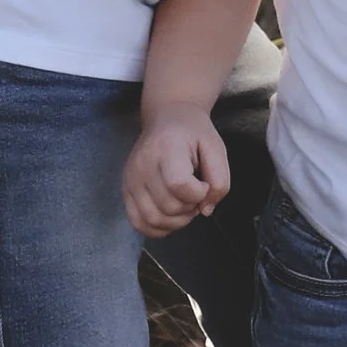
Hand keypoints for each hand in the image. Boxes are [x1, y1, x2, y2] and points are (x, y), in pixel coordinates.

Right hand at [124, 111, 229, 237]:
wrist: (167, 118)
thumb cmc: (194, 134)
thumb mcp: (217, 149)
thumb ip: (220, 181)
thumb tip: (205, 210)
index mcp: (167, 147)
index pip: (179, 185)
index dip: (199, 193)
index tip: (204, 183)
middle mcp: (143, 163)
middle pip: (168, 207)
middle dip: (190, 208)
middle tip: (196, 193)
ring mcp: (131, 178)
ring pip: (152, 220)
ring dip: (176, 221)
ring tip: (184, 204)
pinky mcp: (125, 190)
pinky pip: (139, 223)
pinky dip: (158, 228)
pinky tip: (171, 215)